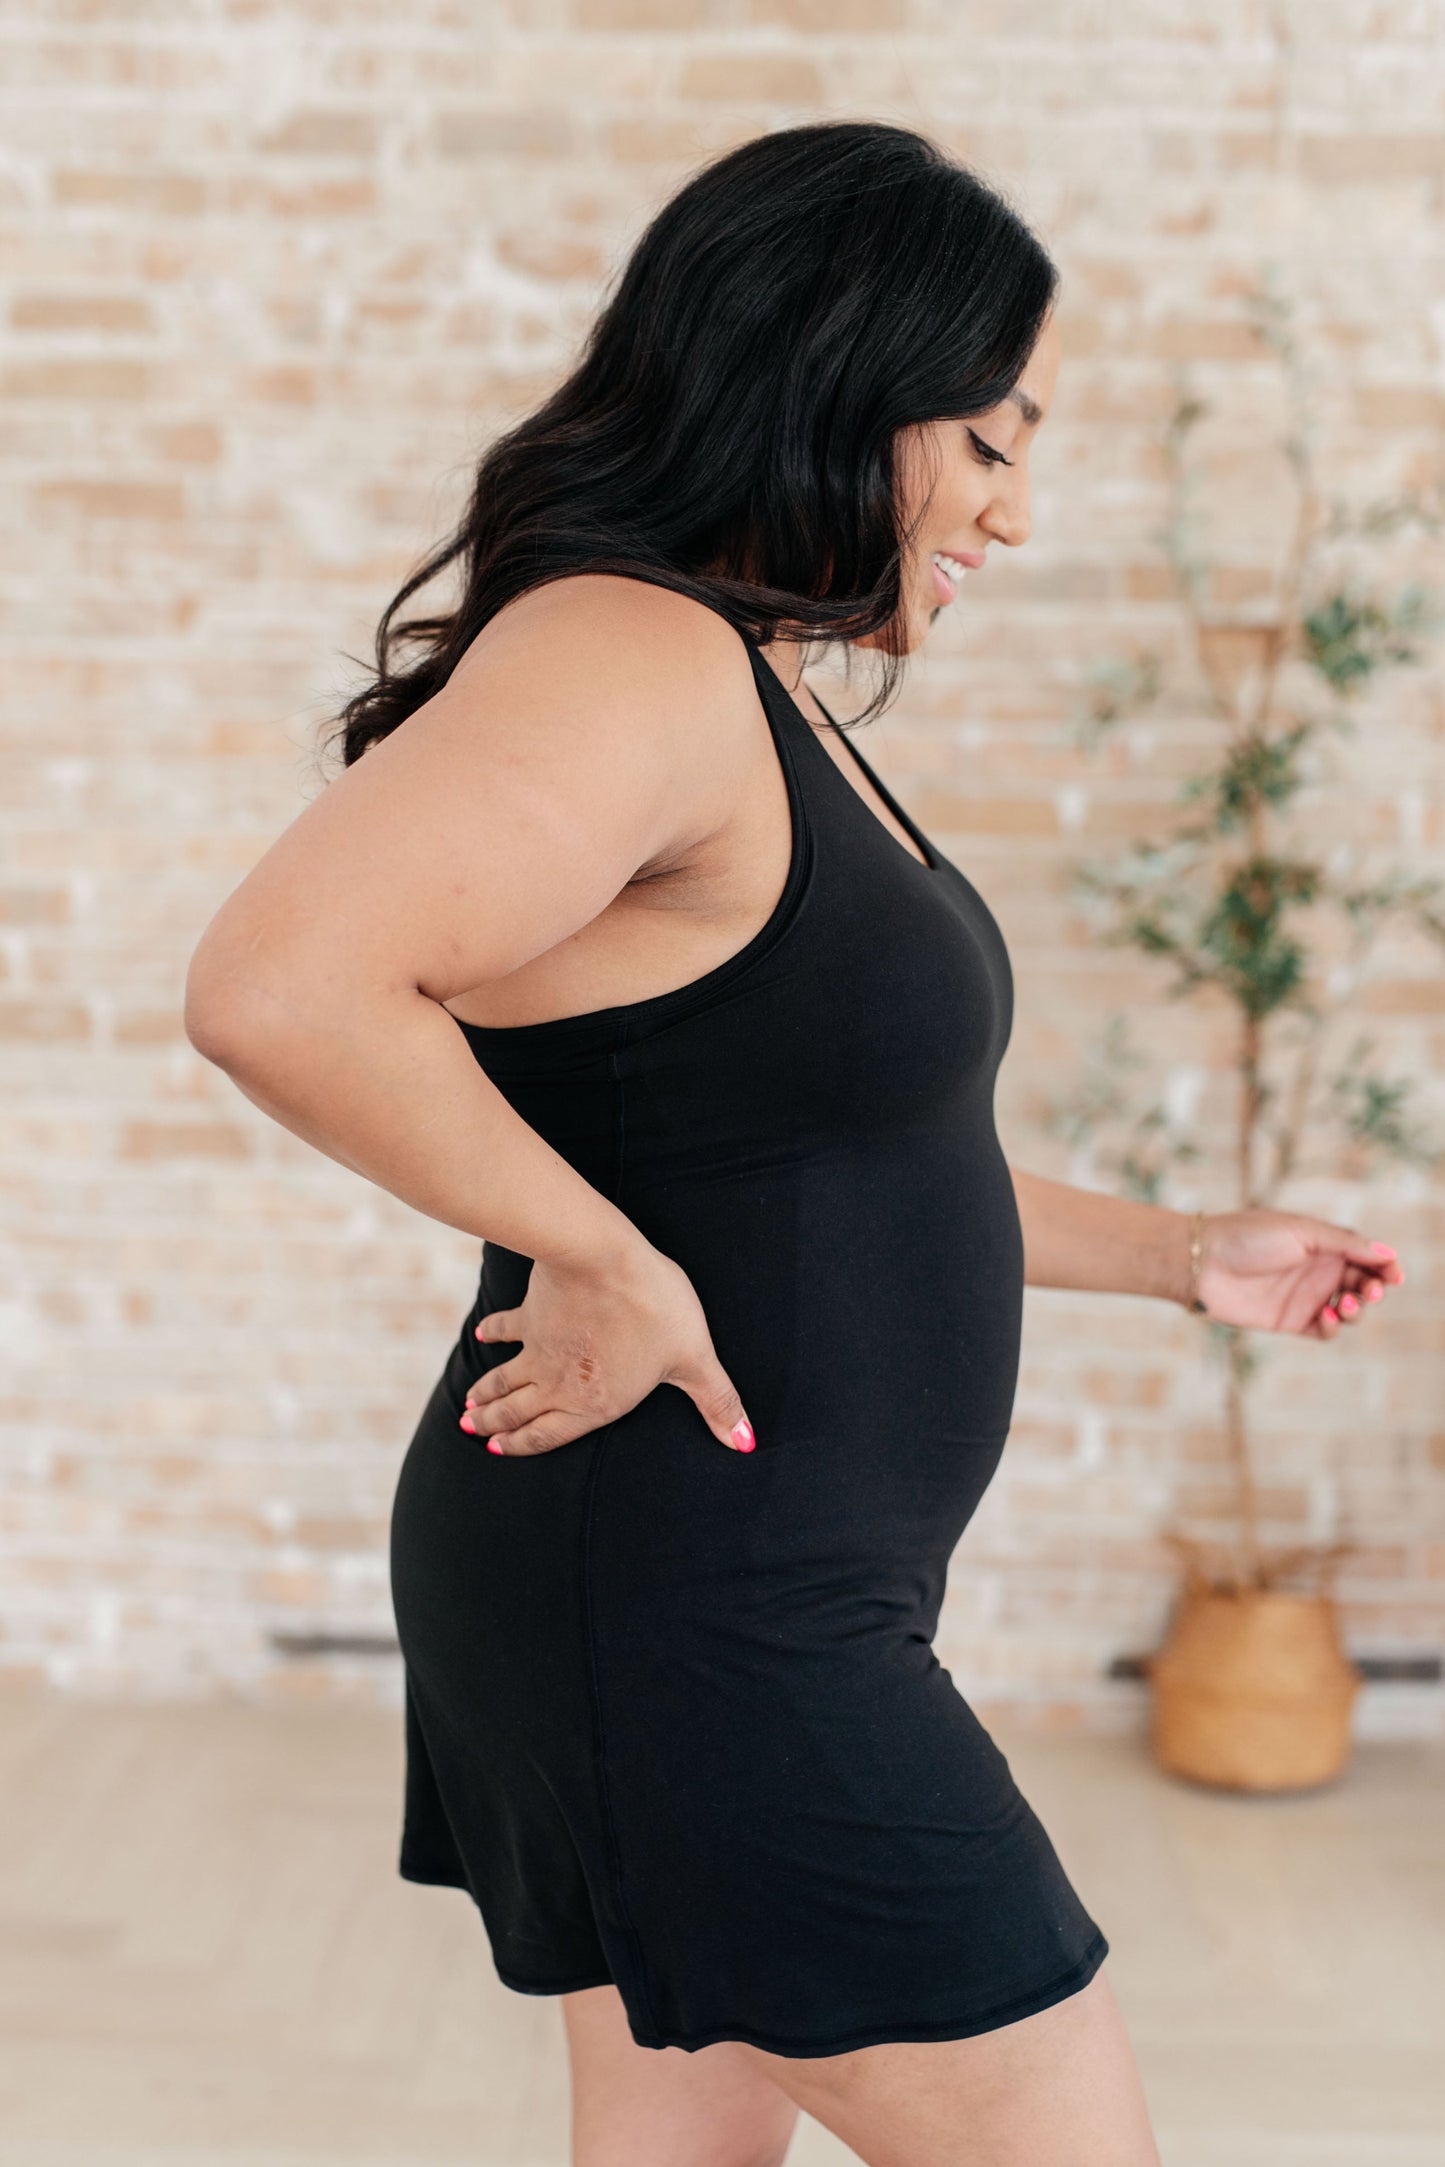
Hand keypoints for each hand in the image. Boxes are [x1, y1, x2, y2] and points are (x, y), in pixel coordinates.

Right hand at [459, 1236, 755, 1456]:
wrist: (604, 1260)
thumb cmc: (655, 1310)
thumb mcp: (694, 1359)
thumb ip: (716, 1402)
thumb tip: (745, 1441)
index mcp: (594, 1404)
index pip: (548, 1436)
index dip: (522, 1447)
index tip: (497, 1452)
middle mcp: (558, 1385)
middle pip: (518, 1413)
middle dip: (494, 1426)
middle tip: (472, 1430)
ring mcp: (539, 1350)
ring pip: (504, 1379)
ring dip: (485, 1394)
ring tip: (467, 1408)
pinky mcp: (532, 1313)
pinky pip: (507, 1328)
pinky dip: (492, 1334)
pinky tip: (482, 1337)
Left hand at [1189, 1208, 1404, 1337]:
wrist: (1200, 1262)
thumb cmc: (1247, 1236)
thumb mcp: (1301, 1231)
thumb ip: (1345, 1243)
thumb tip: (1386, 1253)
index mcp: (1321, 1242)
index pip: (1365, 1256)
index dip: (1384, 1266)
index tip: (1395, 1275)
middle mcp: (1316, 1269)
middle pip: (1362, 1284)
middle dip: (1374, 1289)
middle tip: (1370, 1291)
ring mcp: (1304, 1296)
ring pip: (1349, 1309)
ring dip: (1358, 1309)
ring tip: (1347, 1303)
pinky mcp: (1290, 1321)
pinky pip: (1325, 1330)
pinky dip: (1334, 1326)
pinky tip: (1327, 1316)